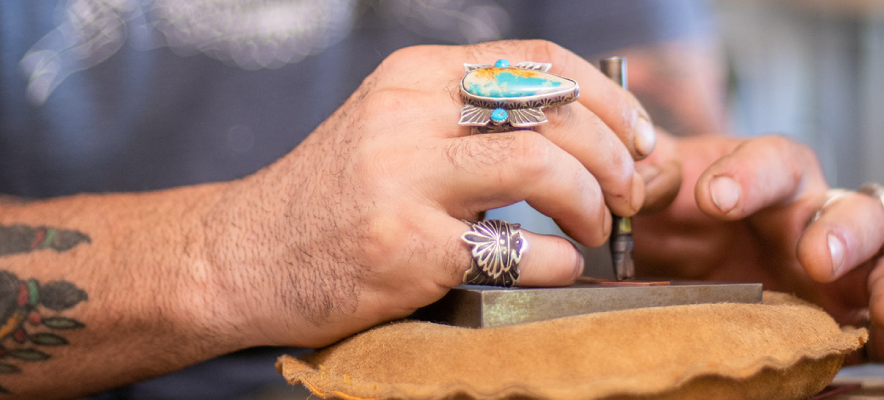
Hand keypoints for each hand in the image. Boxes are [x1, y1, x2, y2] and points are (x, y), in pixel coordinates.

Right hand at [201, 40, 658, 347]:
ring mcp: (404, 180)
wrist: (244, 254)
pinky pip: (518, 249)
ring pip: (542, 165)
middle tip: (626, 194)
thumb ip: (469, 116)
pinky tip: (558, 268)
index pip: (541, 60)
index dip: (609, 98)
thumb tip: (583, 127)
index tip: (639, 137)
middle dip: (614, 156)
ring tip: (594, 230)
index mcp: (414, 75)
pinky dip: (560, 262)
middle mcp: (408, 114)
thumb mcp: (393, 126)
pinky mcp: (406, 248)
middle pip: (554, 111)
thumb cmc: (335, 195)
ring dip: (591, 203)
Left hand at [634, 134, 883, 368]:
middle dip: (840, 233)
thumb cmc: (671, 217)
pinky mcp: (851, 317)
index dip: (749, 175)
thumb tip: (641, 183)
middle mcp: (815, 217)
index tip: (715, 197)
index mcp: (769, 177)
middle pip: (850, 211)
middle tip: (814, 258)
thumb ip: (652, 180)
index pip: (774, 161)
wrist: (672, 261)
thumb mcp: (655, 194)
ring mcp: (842, 270)